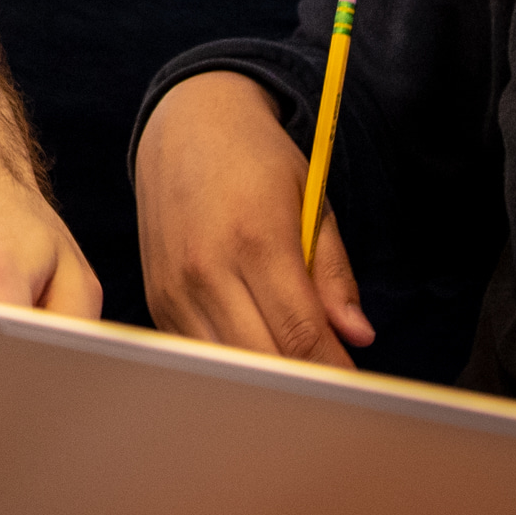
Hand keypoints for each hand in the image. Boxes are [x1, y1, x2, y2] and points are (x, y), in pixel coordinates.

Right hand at [135, 71, 372, 366]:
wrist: (185, 125)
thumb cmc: (257, 162)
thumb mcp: (311, 201)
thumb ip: (334, 272)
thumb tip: (358, 335)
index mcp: (257, 240)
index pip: (300, 334)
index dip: (332, 372)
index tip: (355, 389)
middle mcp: (207, 269)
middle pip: (263, 362)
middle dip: (304, 383)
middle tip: (333, 389)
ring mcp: (175, 289)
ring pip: (227, 367)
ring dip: (265, 380)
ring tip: (296, 375)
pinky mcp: (157, 300)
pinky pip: (200, 354)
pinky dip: (232, 363)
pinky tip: (256, 351)